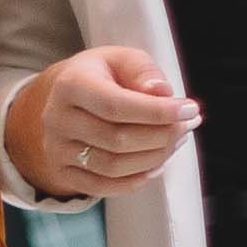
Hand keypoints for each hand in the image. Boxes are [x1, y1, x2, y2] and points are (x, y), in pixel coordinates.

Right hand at [3, 46, 196, 200]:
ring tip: (176, 141)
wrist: (65, 99)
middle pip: (117, 140)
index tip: (190, 109)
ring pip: (113, 167)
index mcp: (70, 85)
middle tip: (188, 124)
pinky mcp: (63, 172)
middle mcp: (57, 120)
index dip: (157, 112)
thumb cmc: (102, 75)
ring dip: (154, 158)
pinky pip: (103, 187)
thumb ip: (143, 71)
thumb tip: (162, 94)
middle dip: (162, 135)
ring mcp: (57, 150)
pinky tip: (156, 164)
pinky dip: (135, 180)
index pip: (116, 106)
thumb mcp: (122, 59)